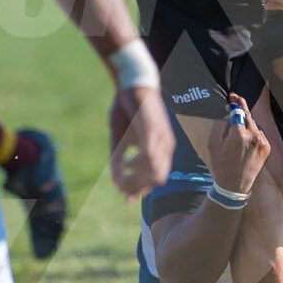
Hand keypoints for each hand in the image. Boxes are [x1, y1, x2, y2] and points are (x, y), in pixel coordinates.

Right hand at [108, 84, 174, 201]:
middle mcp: (167, 146)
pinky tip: (125, 162)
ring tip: (121, 174)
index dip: (142, 191)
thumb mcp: (120, 139)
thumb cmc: (126, 110)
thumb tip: (115, 182)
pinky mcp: (152, 131)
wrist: (131, 84)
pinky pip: (148, 157)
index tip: (126, 198)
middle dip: (138, 188)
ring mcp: (162, 139)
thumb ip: (118, 160)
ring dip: (136, 178)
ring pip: (154, 172)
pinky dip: (135, 164)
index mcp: (162, 149)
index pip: (157, 179)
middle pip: (157, 180)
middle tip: (121, 188)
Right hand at [205, 92, 270, 194]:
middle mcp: (254, 136)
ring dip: (246, 123)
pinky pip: (259, 134)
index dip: (235, 102)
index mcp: (239, 135)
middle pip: (247, 116)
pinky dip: (253, 133)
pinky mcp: (267, 148)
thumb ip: (221, 125)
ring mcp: (262, 142)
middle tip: (234, 102)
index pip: (238, 111)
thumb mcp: (214, 144)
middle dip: (241, 109)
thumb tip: (228, 114)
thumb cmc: (221, 165)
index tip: (231, 97)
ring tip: (238, 129)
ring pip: (254, 125)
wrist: (235, 185)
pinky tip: (245, 140)